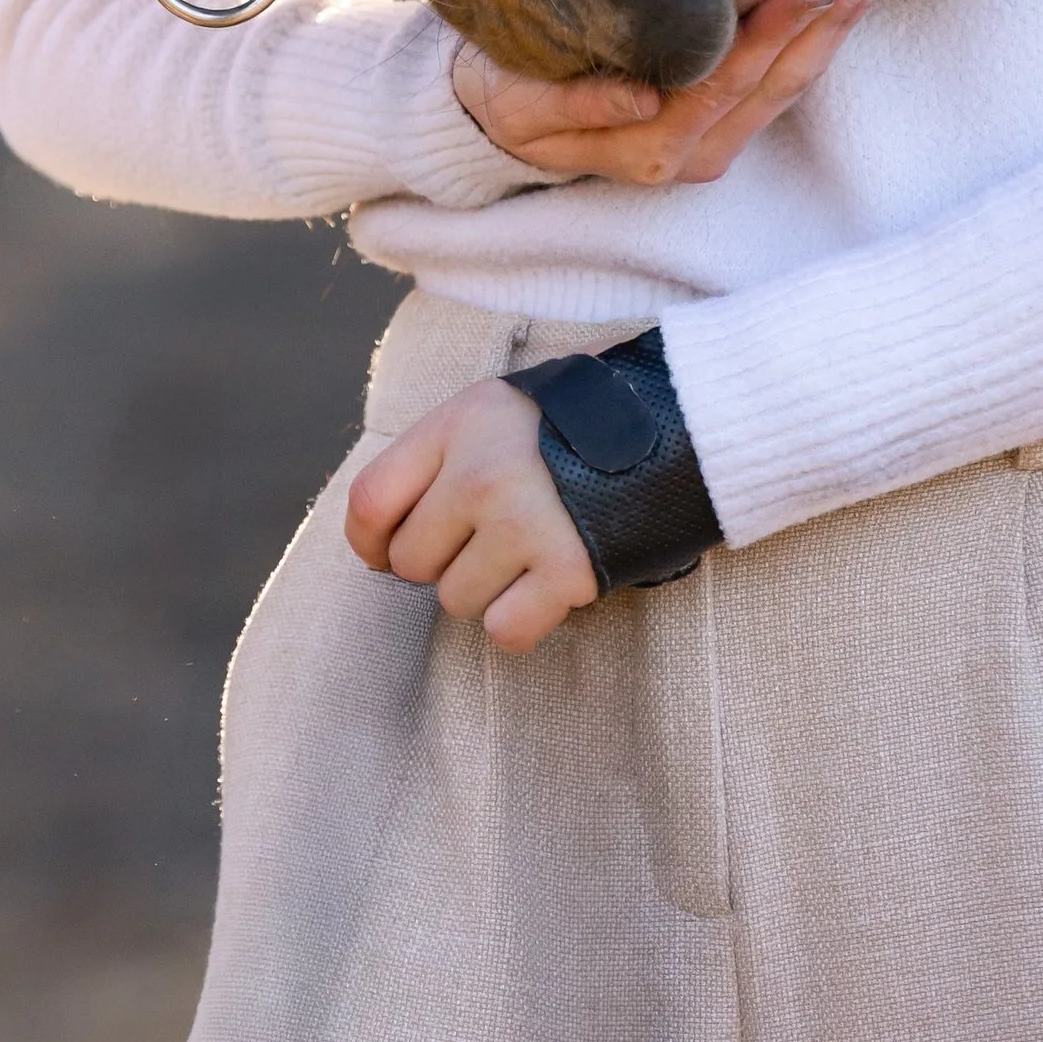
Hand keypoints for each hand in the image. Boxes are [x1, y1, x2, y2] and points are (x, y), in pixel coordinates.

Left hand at [346, 379, 597, 647]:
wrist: (673, 426)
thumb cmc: (568, 425)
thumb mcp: (492, 411)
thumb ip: (436, 458)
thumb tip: (380, 541)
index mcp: (458, 424)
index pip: (370, 500)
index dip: (369, 541)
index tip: (386, 552)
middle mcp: (482, 473)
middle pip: (411, 561)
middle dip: (442, 560)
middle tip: (487, 539)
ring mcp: (525, 523)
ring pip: (455, 601)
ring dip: (485, 589)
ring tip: (526, 552)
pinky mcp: (568, 570)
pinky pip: (505, 630)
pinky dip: (521, 620)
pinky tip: (545, 585)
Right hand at [453, 0, 877, 187]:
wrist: (501, 117)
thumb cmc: (511, 92)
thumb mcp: (522, 102)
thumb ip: (578, 105)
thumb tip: (643, 99)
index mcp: (647, 147)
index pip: (721, 86)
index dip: (770, 40)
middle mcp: (689, 156)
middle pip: (766, 92)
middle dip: (818, 36)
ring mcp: (709, 148)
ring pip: (780, 96)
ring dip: (825, 43)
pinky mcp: (717, 133)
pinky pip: (773, 94)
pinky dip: (807, 52)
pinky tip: (832, 15)